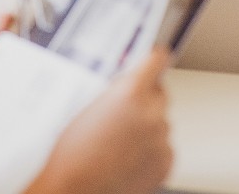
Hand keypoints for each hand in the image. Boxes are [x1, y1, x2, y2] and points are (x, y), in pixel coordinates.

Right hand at [27, 48, 172, 193]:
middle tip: (125, 112)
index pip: (157, 61)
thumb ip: (117, 90)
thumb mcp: (88, 106)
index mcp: (131, 93)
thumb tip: (131, 81)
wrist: (75, 190)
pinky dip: (151, 150)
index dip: (155, 59)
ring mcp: (161, 139)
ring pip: (162, 121)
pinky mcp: (166, 162)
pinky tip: (128, 157)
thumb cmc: (73, 154)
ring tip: (120, 142)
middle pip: (161, 93)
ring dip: (148, 126)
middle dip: (146, 98)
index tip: (158, 58)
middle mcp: (151, 113)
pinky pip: (164, 147)